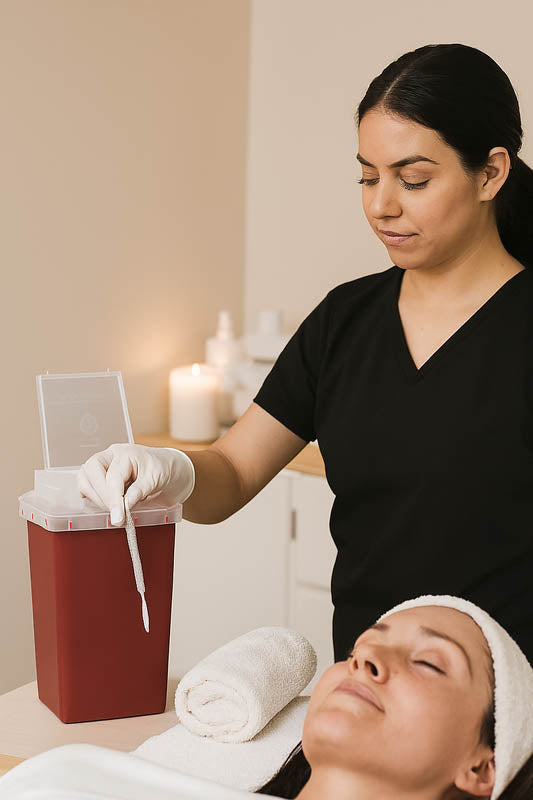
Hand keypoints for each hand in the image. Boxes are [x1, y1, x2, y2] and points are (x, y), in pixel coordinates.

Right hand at [77, 443, 194, 525]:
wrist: (164, 469)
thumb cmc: (160, 469)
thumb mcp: (155, 479)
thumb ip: (139, 491)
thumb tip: (124, 506)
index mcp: (125, 453)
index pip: (113, 476)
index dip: (114, 499)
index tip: (118, 517)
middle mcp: (110, 456)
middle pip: (91, 472)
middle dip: (102, 497)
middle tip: (116, 515)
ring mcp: (102, 465)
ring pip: (85, 479)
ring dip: (96, 499)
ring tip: (116, 511)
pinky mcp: (98, 476)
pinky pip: (86, 486)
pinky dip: (93, 498)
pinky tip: (108, 505)